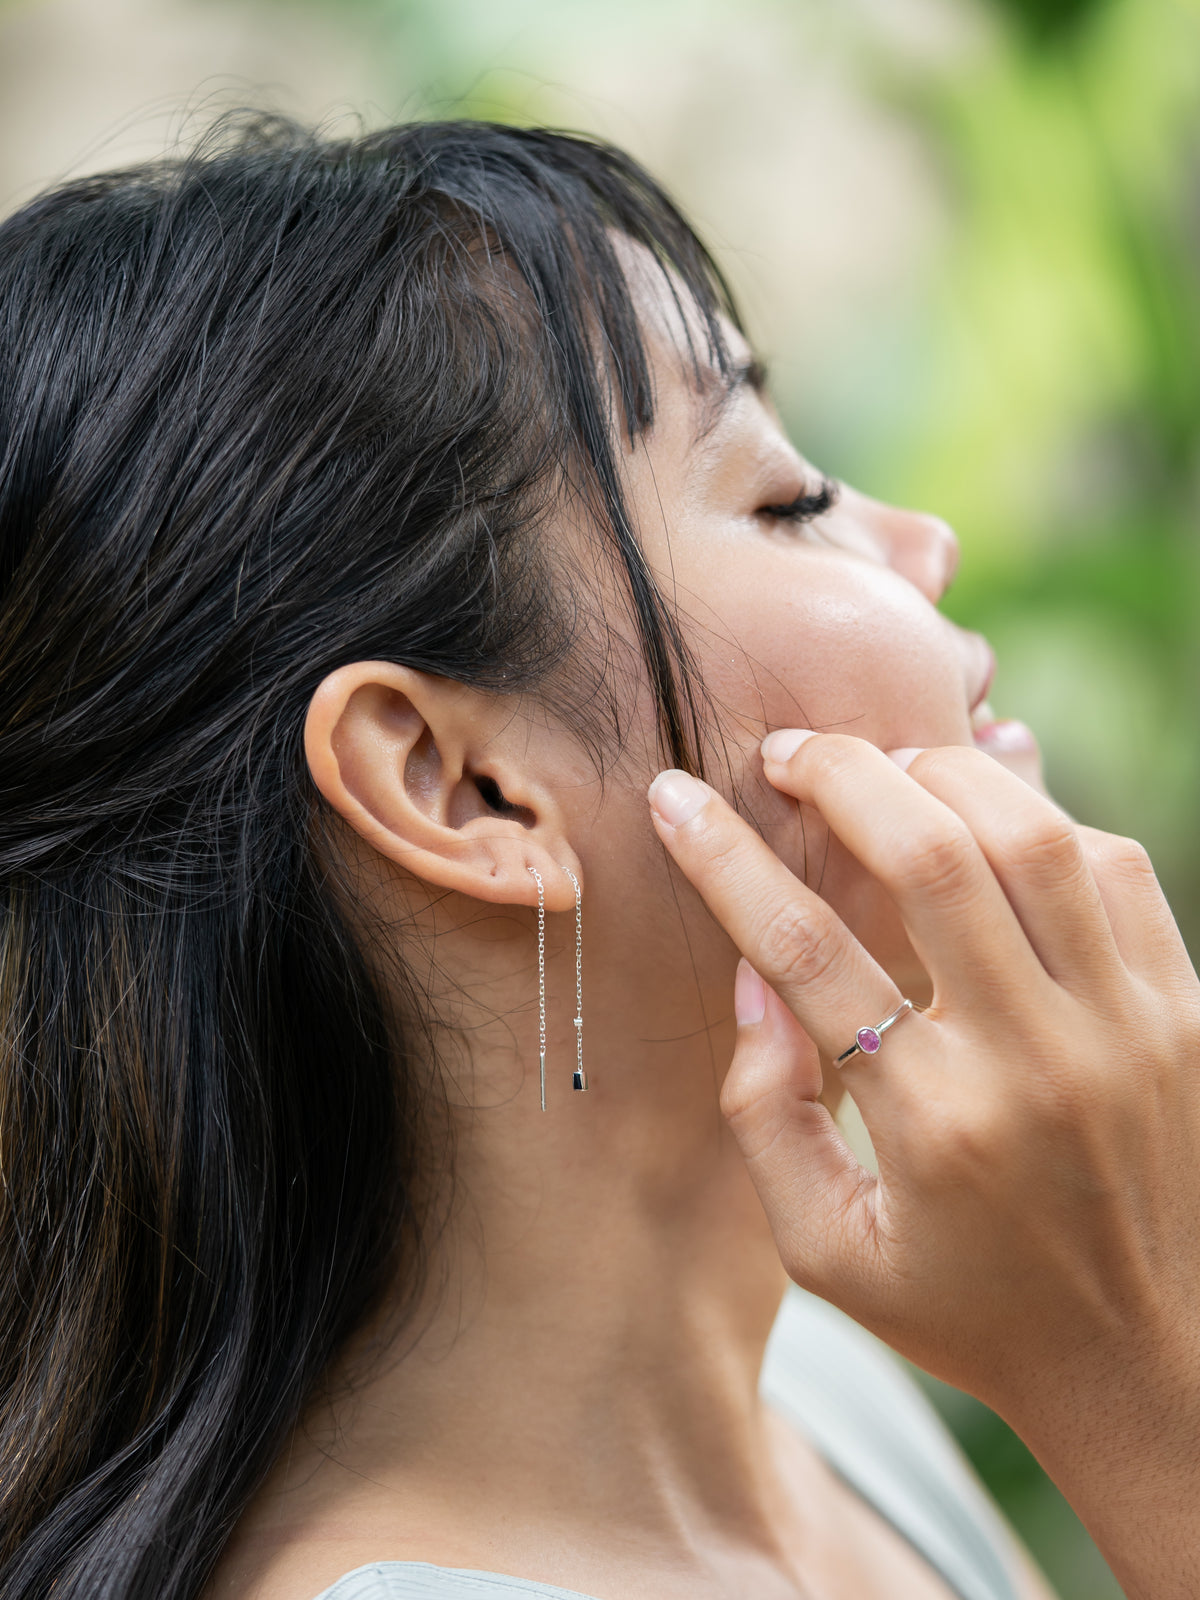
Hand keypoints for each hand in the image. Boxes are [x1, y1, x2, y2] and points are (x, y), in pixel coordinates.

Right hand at [647, 734, 1199, 1598]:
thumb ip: (765, 1119)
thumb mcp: (830, 1256)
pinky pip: (1114, 865)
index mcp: (935, 1126)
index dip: (725, 859)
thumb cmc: (973, 1312)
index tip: (675, 798)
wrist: (1157, 1366)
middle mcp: (1037, 1060)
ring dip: (942, 775)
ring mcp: (1126, 1024)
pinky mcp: (1183, 1008)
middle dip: (840, 775)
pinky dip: (1041, 817)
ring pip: (1031, 835)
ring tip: (882, 768)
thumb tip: (751, 977)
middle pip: (931, 855)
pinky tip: (986, 819)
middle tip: (784, 753)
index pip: (807, 951)